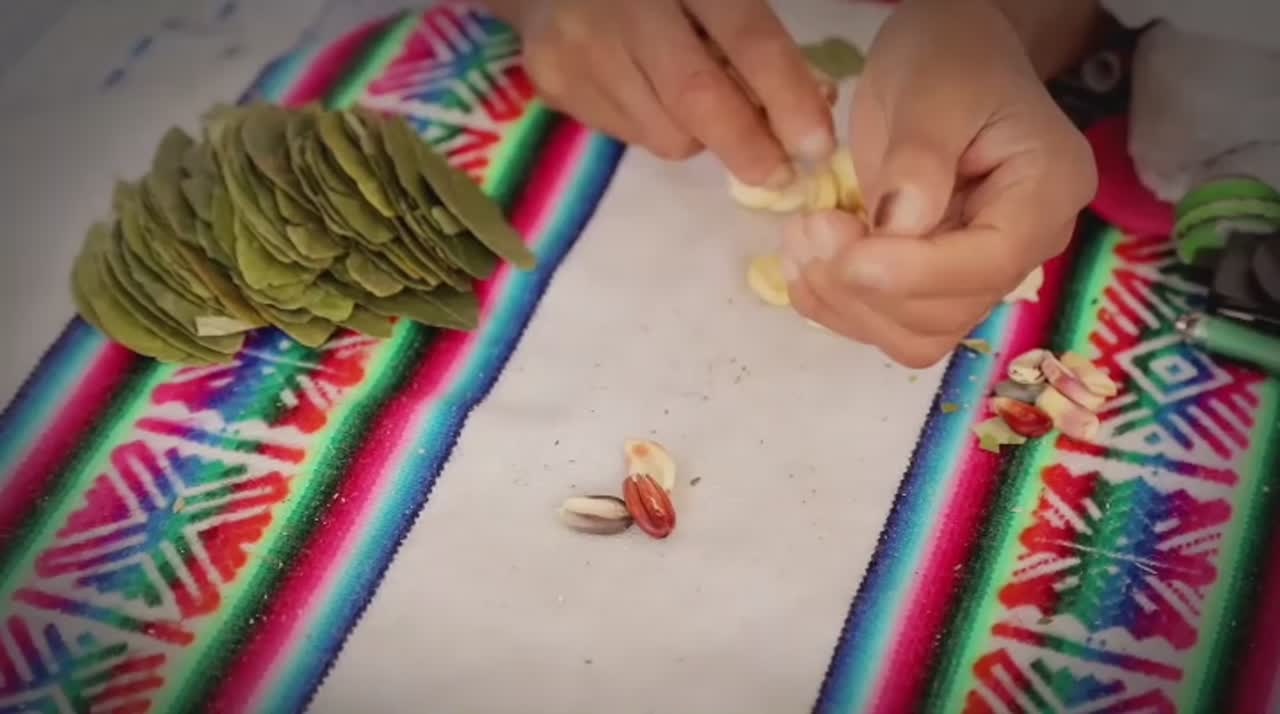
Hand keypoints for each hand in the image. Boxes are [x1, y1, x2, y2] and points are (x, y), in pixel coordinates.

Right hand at [493, 0, 835, 186]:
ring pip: (663, 132)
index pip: (748, 39)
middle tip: (779, 174)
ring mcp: (581, 49)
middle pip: (697, 98)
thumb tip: (806, 114)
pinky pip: (628, 136)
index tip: (817, 145)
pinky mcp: (555, 84)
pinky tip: (646, 92)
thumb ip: (753, 39)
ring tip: (694, 103)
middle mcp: (625, 10)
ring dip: (698, 136)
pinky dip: (655, 128)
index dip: (788, 97)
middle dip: (747, 146)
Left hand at [781, 0, 1096, 366]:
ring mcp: (977, 272)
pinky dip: (838, 307)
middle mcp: (1025, 246)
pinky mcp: (933, 283)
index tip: (846, 252)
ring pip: (916, 335)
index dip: (913, 273)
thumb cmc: (946, 59)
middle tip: (810, 227)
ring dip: (846, 304)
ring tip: (802, 240)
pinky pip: (889, 326)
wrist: (944, 60)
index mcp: (1046, 190)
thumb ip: (919, 157)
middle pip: (949, 311)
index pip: (990, 262)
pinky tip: (803, 264)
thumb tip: (898, 226)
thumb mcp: (931, 89)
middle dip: (869, 286)